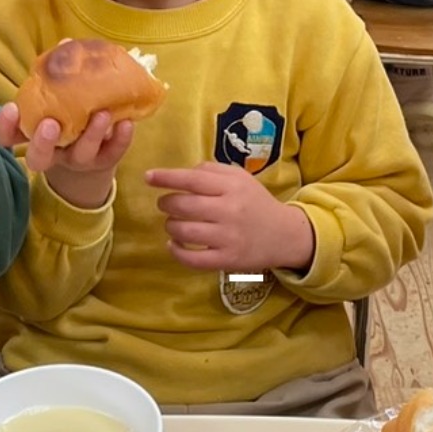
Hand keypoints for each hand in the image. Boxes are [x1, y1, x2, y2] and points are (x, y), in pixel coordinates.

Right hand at [0, 103, 132, 211]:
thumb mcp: (49, 110)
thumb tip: (52, 61)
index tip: (12, 110)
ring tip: (102, 114)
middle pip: (40, 158)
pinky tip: (127, 122)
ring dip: (92, 134)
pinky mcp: (106, 159)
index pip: (9, 139)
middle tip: (50, 124)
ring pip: (82, 153)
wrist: (92, 153)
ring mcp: (81, 159)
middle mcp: (54, 154)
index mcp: (33, 140)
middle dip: (43, 143)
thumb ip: (45, 94)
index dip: (6, 128)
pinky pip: (115, 153)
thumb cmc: (66, 124)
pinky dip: (122, 139)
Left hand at [146, 163, 315, 273]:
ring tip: (173, 224)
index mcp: (232, 187)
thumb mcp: (240, 178)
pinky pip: (192, 259)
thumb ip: (211, 171)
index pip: (192, 180)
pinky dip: (176, 252)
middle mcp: (230, 210)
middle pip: (183, 206)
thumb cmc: (255, 202)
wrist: (284, 235)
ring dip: (170, 226)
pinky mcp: (227, 260)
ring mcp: (228, 237)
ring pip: (184, 232)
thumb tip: (183, 173)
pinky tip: (174, 245)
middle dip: (166, 204)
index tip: (148, 177)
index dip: (166, 178)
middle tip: (165, 204)